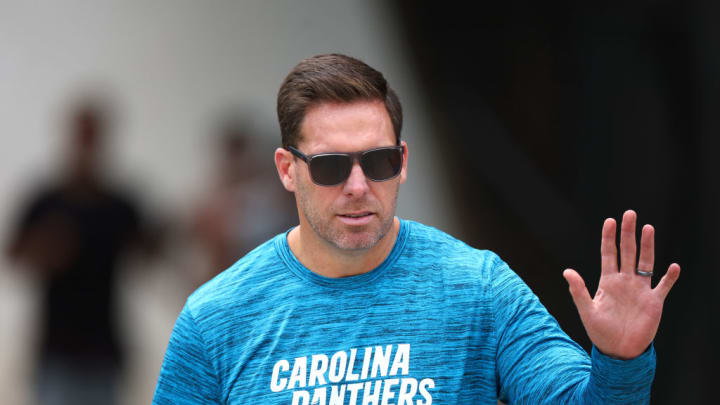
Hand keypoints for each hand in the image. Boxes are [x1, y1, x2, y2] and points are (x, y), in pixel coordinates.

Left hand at [562, 210, 680, 359]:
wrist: (619, 350)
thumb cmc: (600, 332)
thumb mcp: (587, 311)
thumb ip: (579, 291)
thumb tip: (567, 271)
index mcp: (608, 282)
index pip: (608, 254)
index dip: (608, 237)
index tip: (609, 221)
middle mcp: (624, 281)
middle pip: (627, 252)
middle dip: (628, 233)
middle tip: (630, 214)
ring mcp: (640, 290)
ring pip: (645, 263)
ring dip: (647, 246)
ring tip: (648, 228)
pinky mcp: (654, 302)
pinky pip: (663, 286)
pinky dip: (669, 277)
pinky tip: (673, 266)